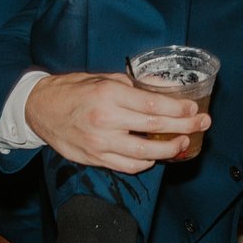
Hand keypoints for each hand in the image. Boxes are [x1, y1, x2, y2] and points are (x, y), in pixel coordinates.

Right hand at [24, 71, 208, 173]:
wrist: (40, 108)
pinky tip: (156, 155)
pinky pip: (127, 165)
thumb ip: (136, 85)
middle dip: (183, 127)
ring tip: (183, 144)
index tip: (194, 109)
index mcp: (109, 95)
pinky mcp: (94, 159)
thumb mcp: (105, 77)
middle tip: (202, 125)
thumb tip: (166, 88)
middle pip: (153, 127)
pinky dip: (146, 162)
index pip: (152, 105)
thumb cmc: (74, 89)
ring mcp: (99, 143)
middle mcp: (105, 120)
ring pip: (143, 153)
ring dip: (168, 150)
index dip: (177, 109)